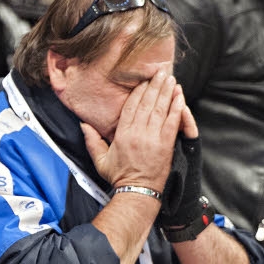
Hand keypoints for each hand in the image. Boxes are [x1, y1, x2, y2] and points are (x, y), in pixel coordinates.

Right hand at [82, 70, 184, 191]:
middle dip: (155, 85)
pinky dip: (177, 107)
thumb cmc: (118, 176)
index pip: (131, 106)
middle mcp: (139, 132)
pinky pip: (173, 121)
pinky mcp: (166, 143)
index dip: (139, 91)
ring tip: (170, 78)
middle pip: (148, 103)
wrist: (137, 191)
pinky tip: (180, 96)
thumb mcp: (99, 160)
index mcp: (123, 134)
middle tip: (161, 72)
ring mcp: (154, 137)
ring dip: (167, 92)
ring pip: (161, 108)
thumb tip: (83, 124)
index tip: (144, 80)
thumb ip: (92, 141)